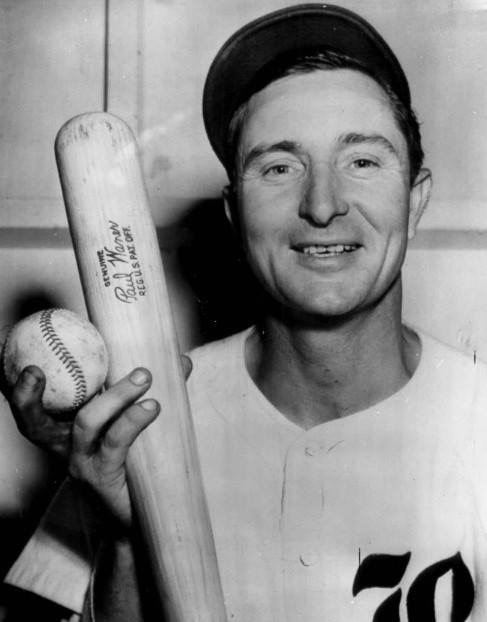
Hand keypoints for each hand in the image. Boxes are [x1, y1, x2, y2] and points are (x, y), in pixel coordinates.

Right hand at [8, 356, 192, 531]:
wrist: (143, 522)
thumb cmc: (136, 469)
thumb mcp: (135, 430)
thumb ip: (151, 393)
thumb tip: (180, 361)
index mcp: (66, 435)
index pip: (33, 414)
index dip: (22, 394)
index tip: (29, 369)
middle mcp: (67, 450)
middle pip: (40, 422)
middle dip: (37, 395)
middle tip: (51, 365)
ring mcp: (84, 465)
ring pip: (87, 422)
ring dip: (115, 395)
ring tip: (144, 376)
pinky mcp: (105, 478)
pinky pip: (115, 443)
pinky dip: (132, 420)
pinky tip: (152, 405)